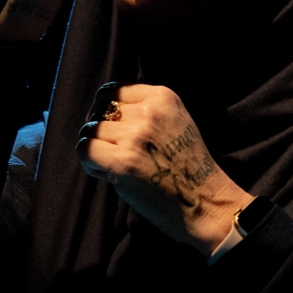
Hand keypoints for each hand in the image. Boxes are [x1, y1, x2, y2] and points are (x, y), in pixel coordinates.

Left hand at [77, 83, 254, 255]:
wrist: (206, 201)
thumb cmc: (188, 167)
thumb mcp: (176, 121)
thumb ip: (144, 110)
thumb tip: (101, 112)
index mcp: (162, 96)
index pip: (113, 91)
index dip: (104, 110)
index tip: (110, 128)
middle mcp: (149, 111)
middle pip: (99, 110)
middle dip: (99, 130)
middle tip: (111, 149)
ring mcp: (136, 135)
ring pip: (90, 131)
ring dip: (95, 148)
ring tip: (112, 164)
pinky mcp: (124, 161)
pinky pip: (85, 149)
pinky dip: (89, 162)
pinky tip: (105, 172)